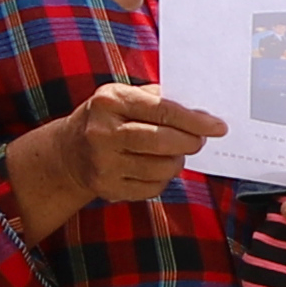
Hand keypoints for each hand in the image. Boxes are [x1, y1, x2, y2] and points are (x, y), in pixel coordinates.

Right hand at [32, 80, 220, 222]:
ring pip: (160, 168)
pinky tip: (157, 168)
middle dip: (190, 142)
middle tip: (200, 141)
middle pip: (162, 141)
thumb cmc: (106, 120)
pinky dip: (163, 179)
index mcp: (110, 101)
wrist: (67, 153)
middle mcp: (102, 132)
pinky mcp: (107, 187)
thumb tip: (201, 113)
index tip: (218, 126)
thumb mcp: (123, 98)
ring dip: (177, 162)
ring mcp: (103, 163)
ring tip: (175, 153)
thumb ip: (158, 100)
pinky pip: (152, 188)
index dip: (194, 121)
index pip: (162, 110)